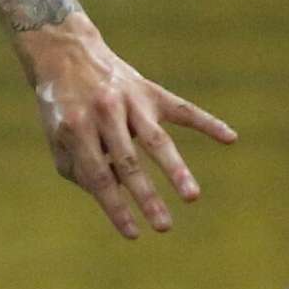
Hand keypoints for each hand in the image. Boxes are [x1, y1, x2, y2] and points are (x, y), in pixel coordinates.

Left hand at [15, 16, 234, 241]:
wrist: (65, 53)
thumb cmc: (61, 106)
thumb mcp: (58, 138)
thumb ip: (81, 168)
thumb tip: (115, 193)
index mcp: (77, 129)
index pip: (100, 178)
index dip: (117, 208)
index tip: (134, 234)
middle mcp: (105, 114)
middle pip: (129, 163)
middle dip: (148, 197)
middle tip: (164, 226)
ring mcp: (130, 101)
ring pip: (157, 140)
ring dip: (176, 170)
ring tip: (192, 196)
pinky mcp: (150, 91)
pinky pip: (183, 109)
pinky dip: (208, 123)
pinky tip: (230, 138)